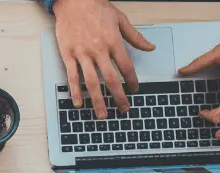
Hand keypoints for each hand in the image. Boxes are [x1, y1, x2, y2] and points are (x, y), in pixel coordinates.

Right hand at [53, 0, 154, 118]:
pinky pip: (72, 77)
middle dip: (119, 97)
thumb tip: (151, 48)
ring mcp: (82, 54)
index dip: (132, 80)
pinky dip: (75, 91)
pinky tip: (78, 104)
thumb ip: (135, 36)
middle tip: (123, 109)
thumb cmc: (96, 7)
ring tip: (103, 115)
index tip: (135, 90)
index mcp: (113, 41)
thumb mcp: (120, 19)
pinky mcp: (68, 55)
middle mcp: (98, 50)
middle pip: (111, 79)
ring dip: (98, 100)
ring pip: (92, 82)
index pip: (126, 66)